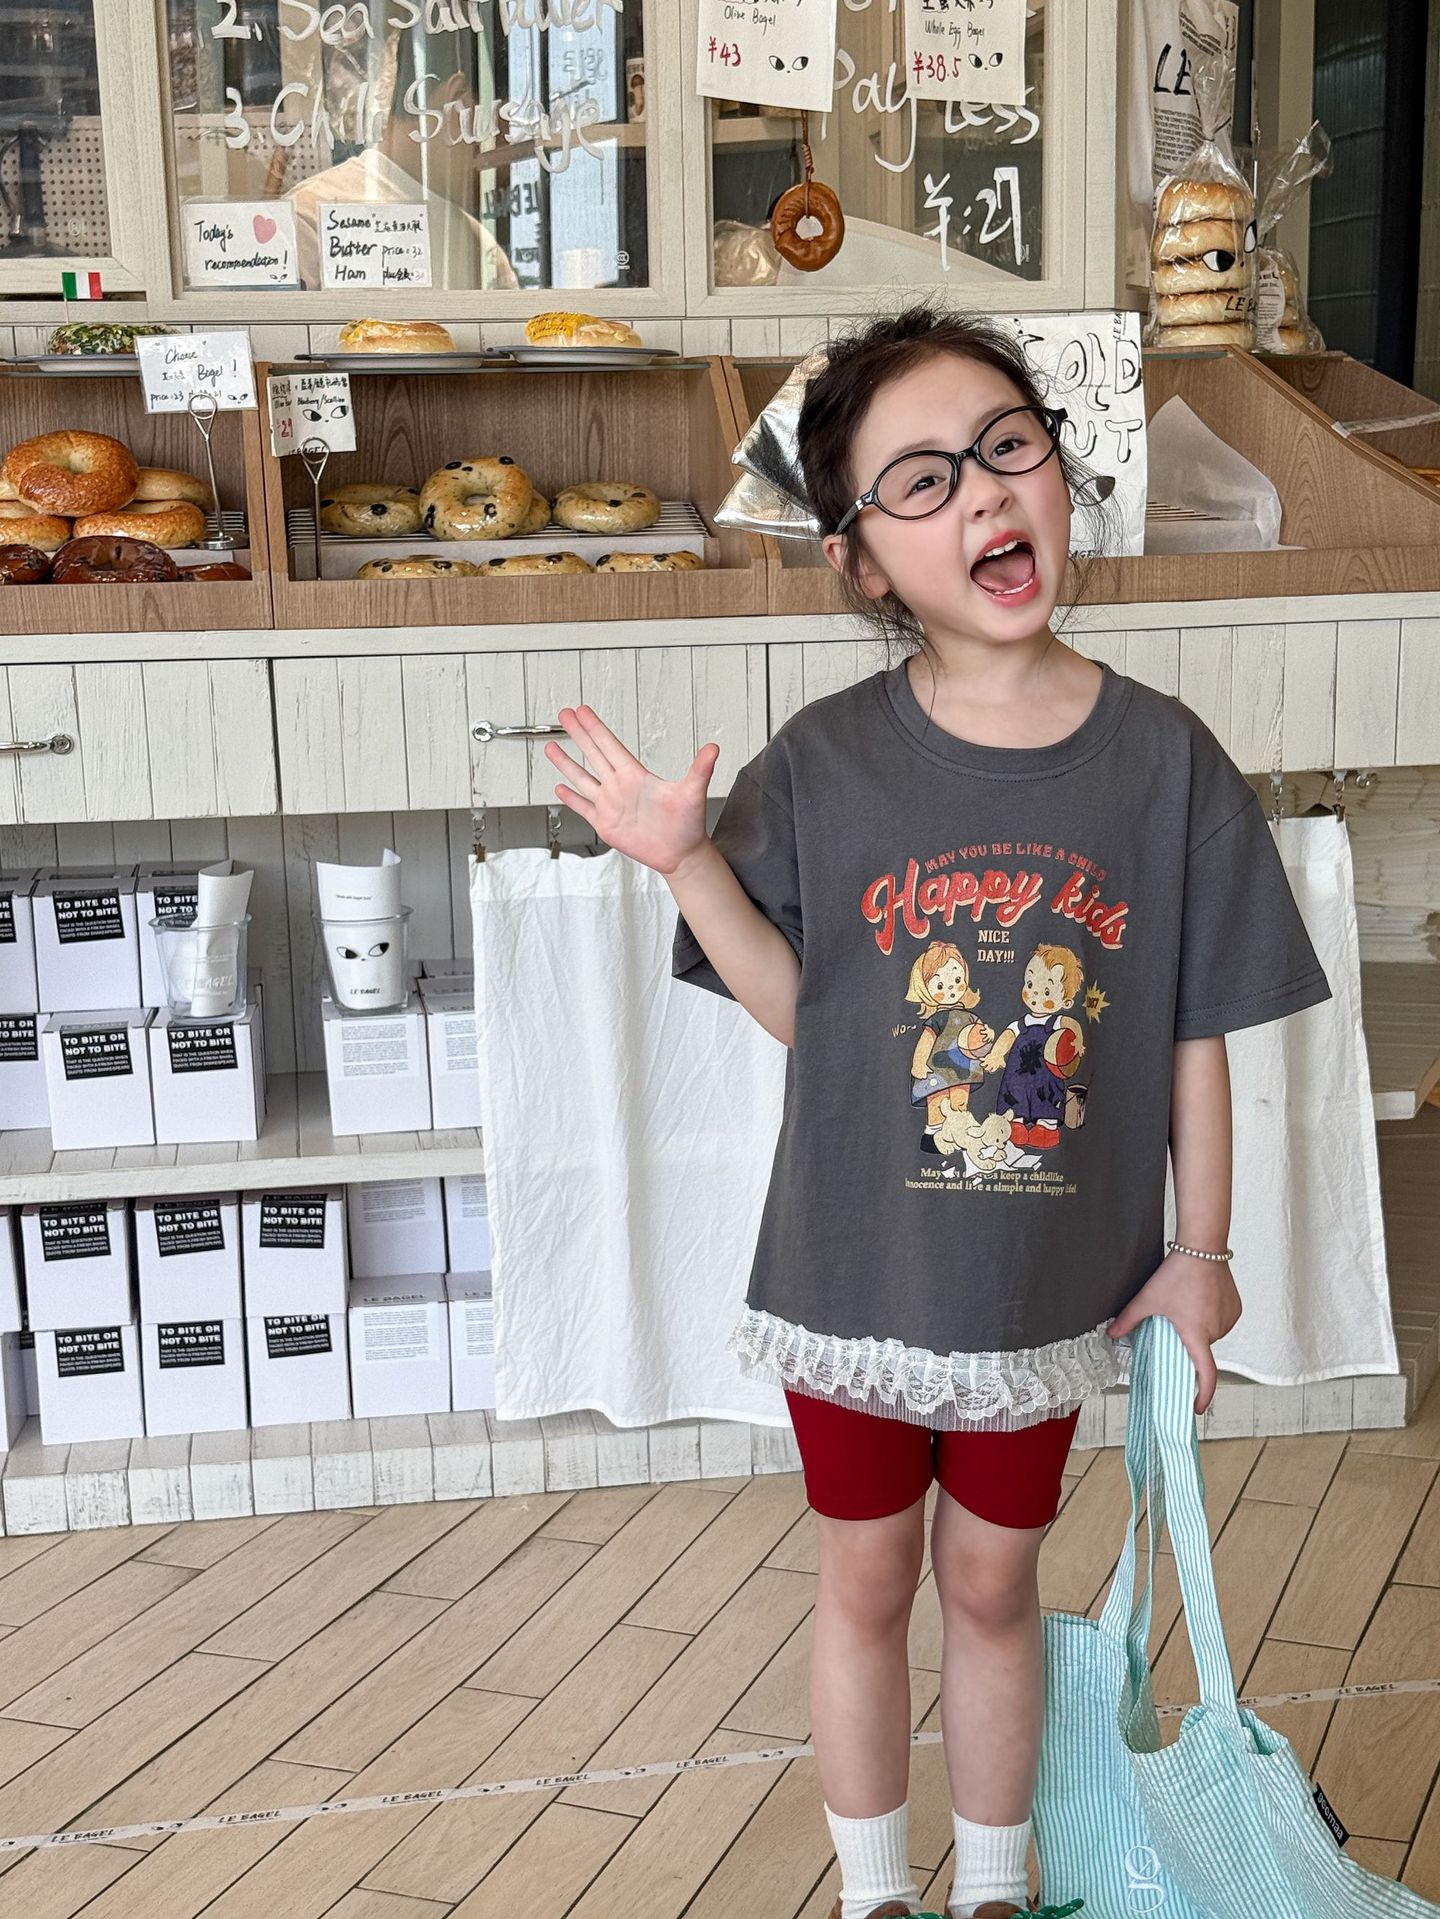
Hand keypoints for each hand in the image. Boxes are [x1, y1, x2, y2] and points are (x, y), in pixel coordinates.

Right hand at [545, 704, 719, 876]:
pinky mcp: (606, 824)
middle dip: (578, 734)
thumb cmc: (688, 824)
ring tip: (552, 747)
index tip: (582, 711)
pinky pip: (584, 807)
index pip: (609, 745)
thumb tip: (714, 748)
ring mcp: (610, 804)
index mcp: (636, 775)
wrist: (681, 854)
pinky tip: (560, 788)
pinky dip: (571, 799)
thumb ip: (700, 770)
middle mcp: (620, 786)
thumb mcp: (693, 793)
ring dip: (567, 764)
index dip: (595, 727)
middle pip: (593, 754)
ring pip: (583, 779)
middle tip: (564, 714)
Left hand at [1105, 1250, 1241, 1414]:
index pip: (1205, 1374)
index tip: (1196, 1407)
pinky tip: (1199, 1300)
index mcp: (1196, 1334)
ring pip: (1210, 1335)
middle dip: (1187, 1341)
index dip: (1203, 1394)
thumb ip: (1128, 1320)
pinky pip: (1221, 1322)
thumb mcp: (1147, 1299)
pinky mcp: (1236, 1309)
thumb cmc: (1177, 1274)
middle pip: (1200, 1348)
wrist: (1203, 1247)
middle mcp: (1216, 1331)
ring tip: (1187, 1305)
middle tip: (1175, 1321)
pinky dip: (1210, 1318)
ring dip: (1198, 1329)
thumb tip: (1111, 1335)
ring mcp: (1229, 1320)